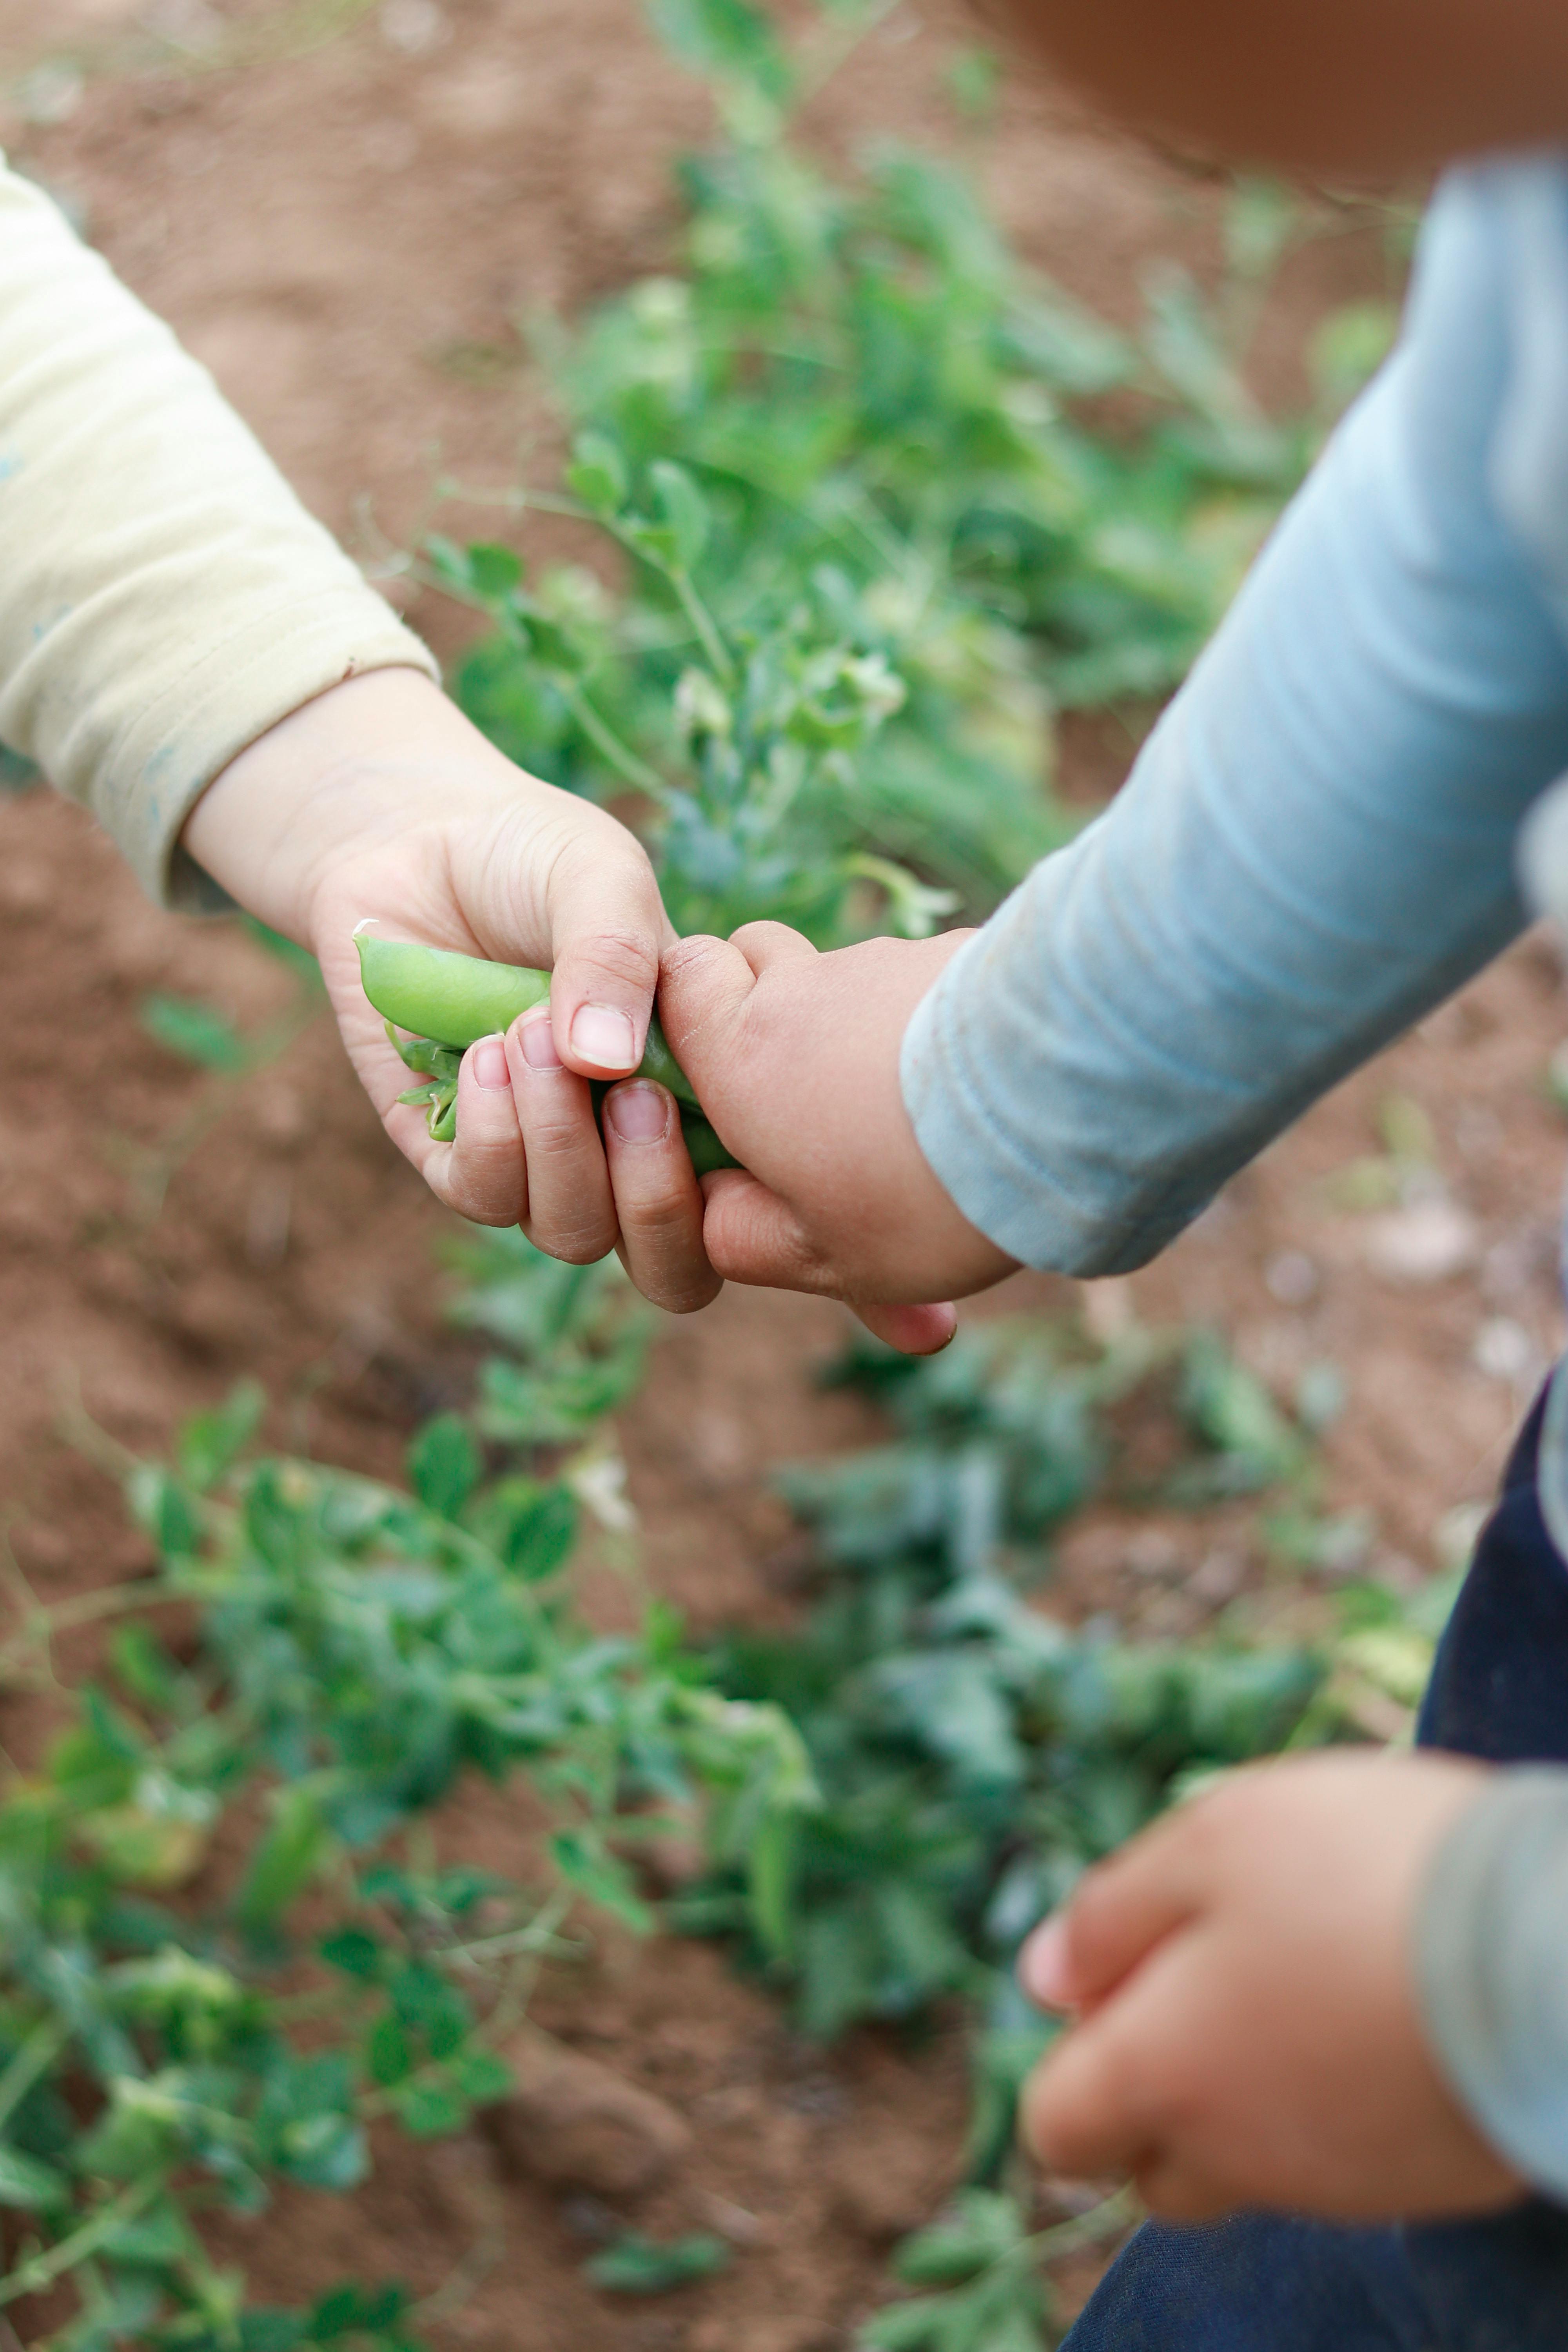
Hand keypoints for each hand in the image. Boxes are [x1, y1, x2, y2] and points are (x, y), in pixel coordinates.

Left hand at [183, 669, 719, 1310]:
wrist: (412, 838)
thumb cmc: (531, 854)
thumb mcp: (598, 875)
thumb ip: (618, 954)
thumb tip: (611, 1065)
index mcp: (699, 1090)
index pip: (746, 1202)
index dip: (743, 1195)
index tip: (699, 1095)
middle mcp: (626, 1143)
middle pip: (671, 1262)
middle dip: (653, 1195)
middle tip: (627, 1092)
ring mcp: (541, 1155)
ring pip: (574, 1232)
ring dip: (559, 1147)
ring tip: (524, 1034)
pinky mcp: (451, 1148)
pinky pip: (483, 1197)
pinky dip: (489, 1138)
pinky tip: (479, 1054)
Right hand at [656, 922, 1018, 1318]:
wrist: (1063, 1105)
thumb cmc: (923, 1193)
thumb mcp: (821, 1256)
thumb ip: (743, 1235)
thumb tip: (714, 1214)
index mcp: (741, 1053)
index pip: (676, 977)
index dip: (686, 1012)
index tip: (716, 1075)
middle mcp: (802, 987)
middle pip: (756, 955)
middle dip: (763, 1003)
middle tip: (806, 1091)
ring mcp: (886, 961)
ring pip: (844, 971)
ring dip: (853, 1021)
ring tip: (905, 1108)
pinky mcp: (961, 953)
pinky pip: (921, 978)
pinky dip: (925, 1020)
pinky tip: (969, 1088)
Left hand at [1017, 1751, 1522, 2221]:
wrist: (1545, 1942)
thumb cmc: (1363, 1872)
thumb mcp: (1210, 1842)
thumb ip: (1110, 1915)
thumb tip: (1039, 1980)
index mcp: (1166, 2075)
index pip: (1059, 2128)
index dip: (1072, 2054)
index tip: (1127, 1972)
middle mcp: (1243, 2155)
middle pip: (1155, 2162)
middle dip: (1158, 2086)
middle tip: (1222, 1971)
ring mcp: (1338, 2179)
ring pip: (1254, 2158)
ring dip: (1255, 2082)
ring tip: (1317, 1967)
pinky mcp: (1421, 2178)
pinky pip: (1344, 2153)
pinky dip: (1340, 2094)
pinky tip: (1384, 2004)